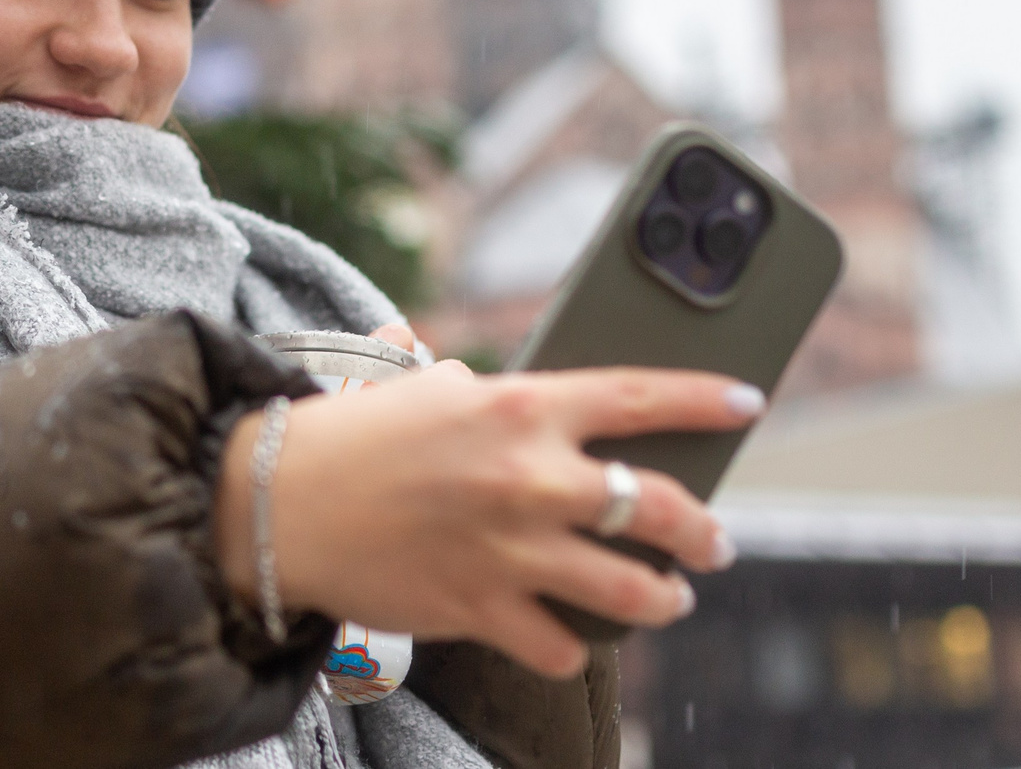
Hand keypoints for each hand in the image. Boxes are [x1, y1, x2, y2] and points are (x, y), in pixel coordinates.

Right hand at [213, 364, 759, 677]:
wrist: (275, 502)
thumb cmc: (346, 436)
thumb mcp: (419, 384)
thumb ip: (471, 385)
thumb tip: (475, 375)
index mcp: (520, 406)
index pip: (643, 398)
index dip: (706, 401)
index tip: (745, 406)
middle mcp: (530, 476)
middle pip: (660, 509)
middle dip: (703, 531)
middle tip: (713, 540)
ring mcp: (511, 549)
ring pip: (631, 590)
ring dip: (663, 598)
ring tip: (667, 597)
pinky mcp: (482, 608)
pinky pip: (561, 645)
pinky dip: (574, 645)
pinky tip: (576, 637)